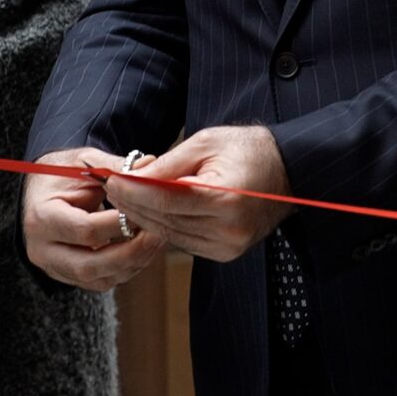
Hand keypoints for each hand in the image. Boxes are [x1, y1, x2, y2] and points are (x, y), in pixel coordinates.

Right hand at [23, 147, 165, 291]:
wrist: (41, 192)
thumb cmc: (61, 174)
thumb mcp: (85, 162)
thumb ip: (115, 168)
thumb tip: (149, 165)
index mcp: (41, 218)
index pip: (86, 230)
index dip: (120, 224)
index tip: (146, 211)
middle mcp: (42, 249)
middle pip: (90, 265)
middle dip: (130, 252)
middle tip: (157, 234)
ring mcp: (53, 267)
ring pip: (98, 279)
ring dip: (132, 263)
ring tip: (154, 241)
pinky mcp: (67, 276)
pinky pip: (100, 282)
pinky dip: (125, 269)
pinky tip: (142, 250)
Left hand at [105, 125, 291, 261]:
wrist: (287, 170)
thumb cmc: (247, 149)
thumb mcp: (206, 143)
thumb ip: (168, 164)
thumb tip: (131, 178)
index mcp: (226, 198)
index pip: (166, 199)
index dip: (134, 191)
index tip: (111, 180)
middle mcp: (228, 228)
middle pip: (165, 220)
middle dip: (133, 203)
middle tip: (110, 186)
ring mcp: (228, 245)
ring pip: (169, 235)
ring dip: (143, 217)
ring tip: (122, 198)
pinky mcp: (226, 252)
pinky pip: (183, 241)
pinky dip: (163, 227)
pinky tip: (147, 212)